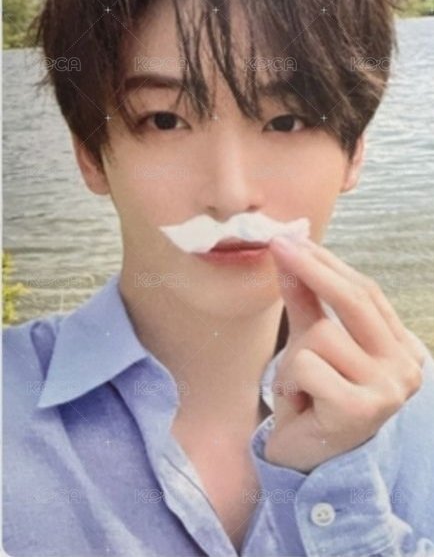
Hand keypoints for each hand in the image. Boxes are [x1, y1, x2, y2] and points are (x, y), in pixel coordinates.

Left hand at [264, 236, 425, 472]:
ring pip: (320, 334)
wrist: (308, 459)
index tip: (294, 240)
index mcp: (403, 348)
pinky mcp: (361, 409)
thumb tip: (290, 251)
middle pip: (354, 300)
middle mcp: (406, 367)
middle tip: (278, 245)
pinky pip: (306, 364)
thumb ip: (306, 300)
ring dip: (293, 356)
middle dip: (311, 269)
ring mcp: (389, 389)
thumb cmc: (315, 397)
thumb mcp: (311, 341)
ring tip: (299, 384)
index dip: (328, 263)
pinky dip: (289, 379)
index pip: (366, 293)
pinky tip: (299, 403)